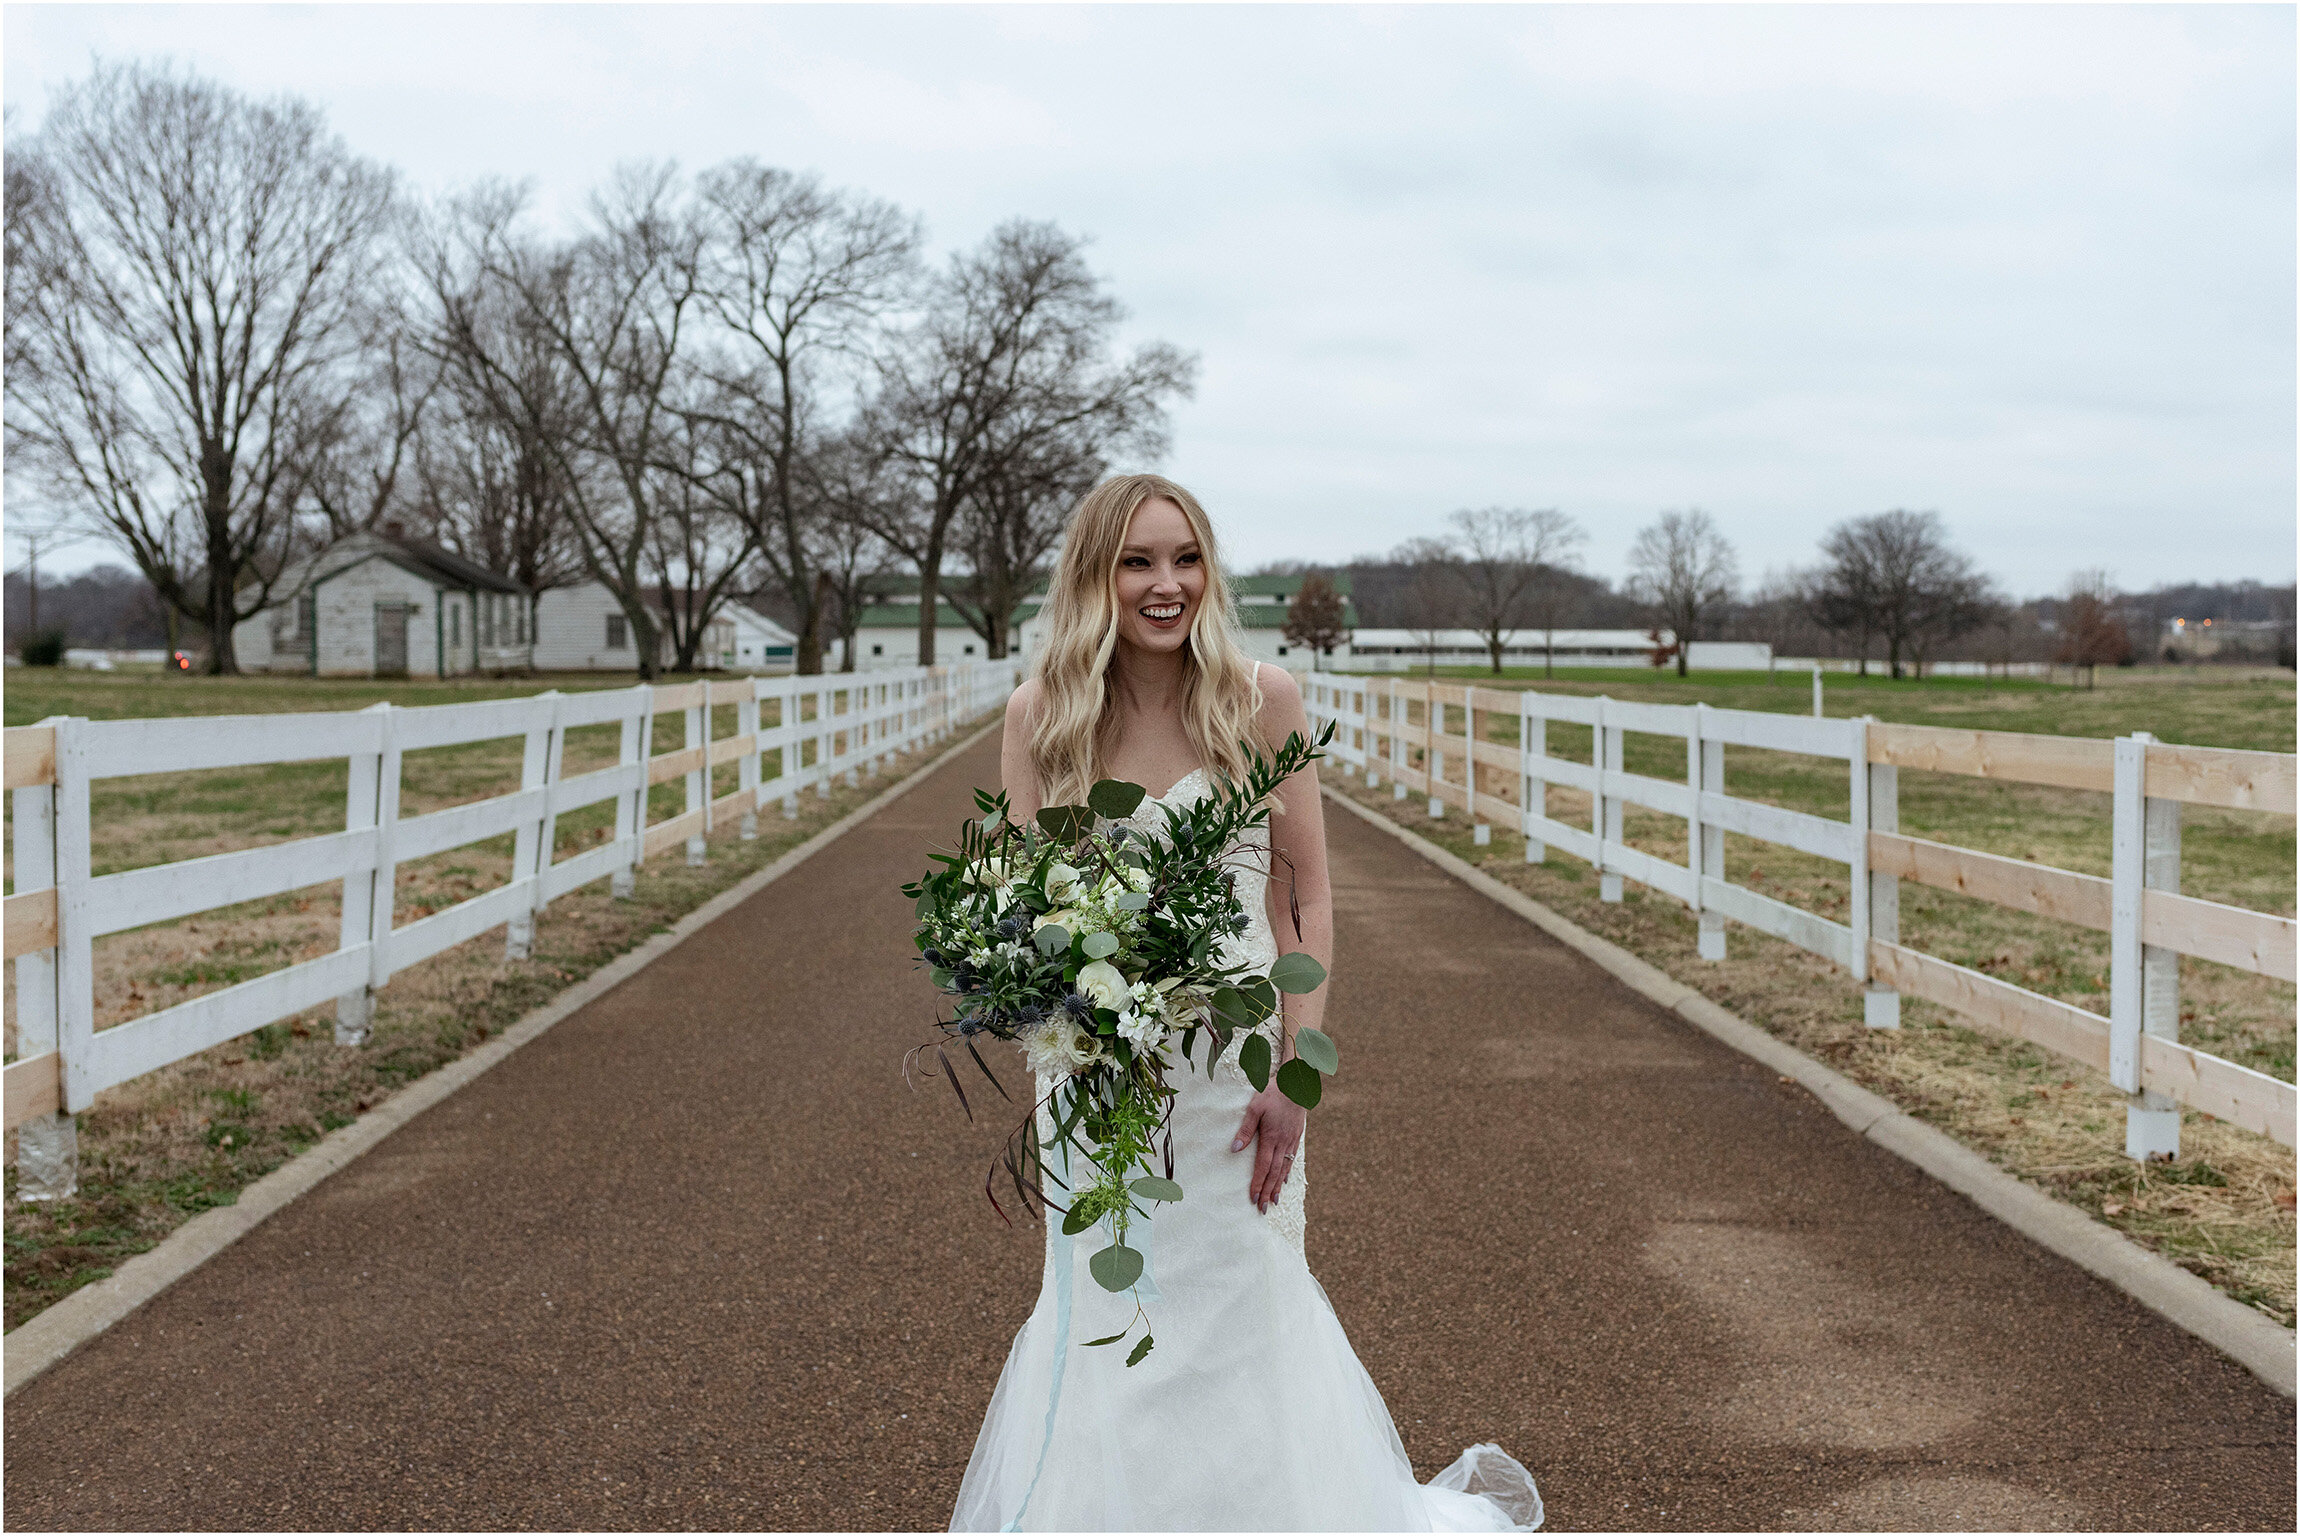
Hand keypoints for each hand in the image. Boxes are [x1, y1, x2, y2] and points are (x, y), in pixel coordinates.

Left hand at [1231, 1081, 1306, 1213]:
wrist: (1297, 1083)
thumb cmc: (1273, 1092)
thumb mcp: (1255, 1107)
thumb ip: (1245, 1129)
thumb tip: (1235, 1149)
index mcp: (1271, 1137)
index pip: (1263, 1167)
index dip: (1258, 1184)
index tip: (1254, 1199)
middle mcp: (1283, 1142)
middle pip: (1274, 1173)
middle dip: (1268, 1192)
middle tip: (1263, 1209)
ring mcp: (1292, 1140)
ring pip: (1284, 1168)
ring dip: (1278, 1186)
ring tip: (1274, 1201)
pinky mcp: (1297, 1136)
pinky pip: (1292, 1158)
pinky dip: (1287, 1172)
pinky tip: (1284, 1179)